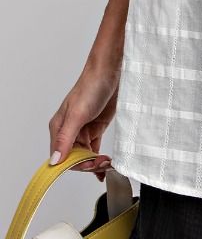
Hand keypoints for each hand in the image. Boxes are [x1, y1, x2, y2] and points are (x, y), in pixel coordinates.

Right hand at [48, 63, 119, 181]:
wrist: (111, 72)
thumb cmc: (91, 86)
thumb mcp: (77, 114)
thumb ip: (66, 138)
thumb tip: (54, 160)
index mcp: (59, 128)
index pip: (62, 157)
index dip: (76, 164)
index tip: (90, 165)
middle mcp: (69, 131)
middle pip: (75, 158)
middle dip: (88, 164)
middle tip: (103, 163)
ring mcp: (83, 130)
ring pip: (86, 155)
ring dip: (96, 163)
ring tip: (108, 163)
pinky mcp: (96, 128)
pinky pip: (95, 149)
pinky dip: (99, 159)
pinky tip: (105, 166)